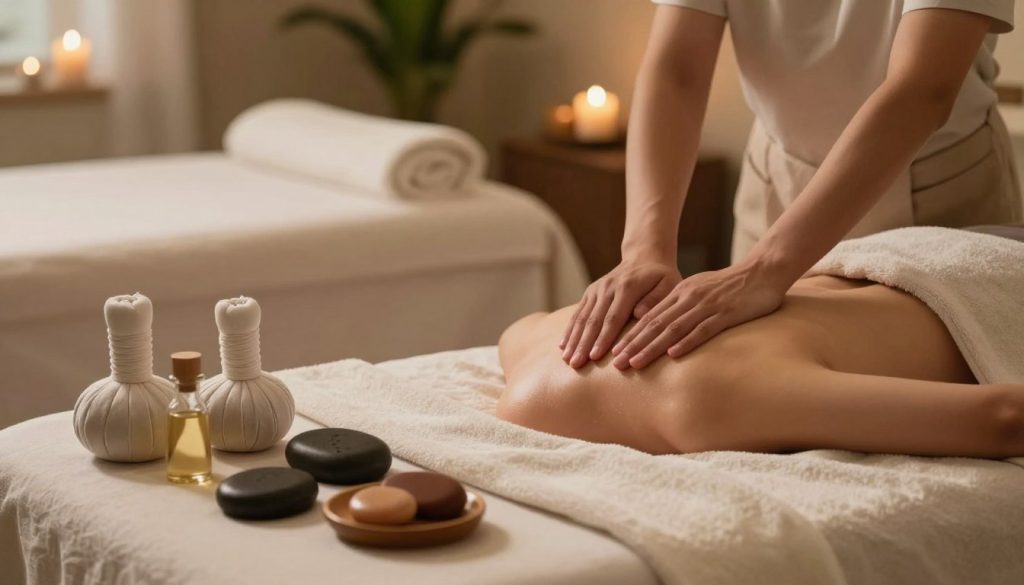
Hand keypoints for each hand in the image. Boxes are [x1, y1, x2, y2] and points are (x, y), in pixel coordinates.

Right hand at [560, 260, 680, 367]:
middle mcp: (608, 287)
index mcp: (627, 287)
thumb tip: (639, 314)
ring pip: (581, 317)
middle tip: (575, 364)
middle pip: (593, 320)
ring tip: (567, 360)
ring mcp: (597, 289)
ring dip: (573, 340)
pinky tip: (562, 346)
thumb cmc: (661, 276)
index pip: (613, 317)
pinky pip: (577, 312)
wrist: (644, 256)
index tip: (595, 358)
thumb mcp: (669, 284)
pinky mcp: (590, 292)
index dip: (603, 338)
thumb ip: (656, 299)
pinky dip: (570, 330)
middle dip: (583, 344)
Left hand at [611, 259, 789, 369]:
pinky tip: (673, 355)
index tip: (614, 352)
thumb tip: (666, 329)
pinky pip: (703, 329)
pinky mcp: (726, 313)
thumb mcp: (701, 292)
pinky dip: (686, 342)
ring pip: (673, 328)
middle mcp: (688, 298)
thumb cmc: (733, 286)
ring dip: (651, 347)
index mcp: (680, 293)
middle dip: (633, 345)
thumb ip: (683, 307)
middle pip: (655, 324)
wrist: (763, 271)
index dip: (631, 335)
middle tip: (616, 364)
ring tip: (635, 363)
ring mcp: (706, 305)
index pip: (650, 317)